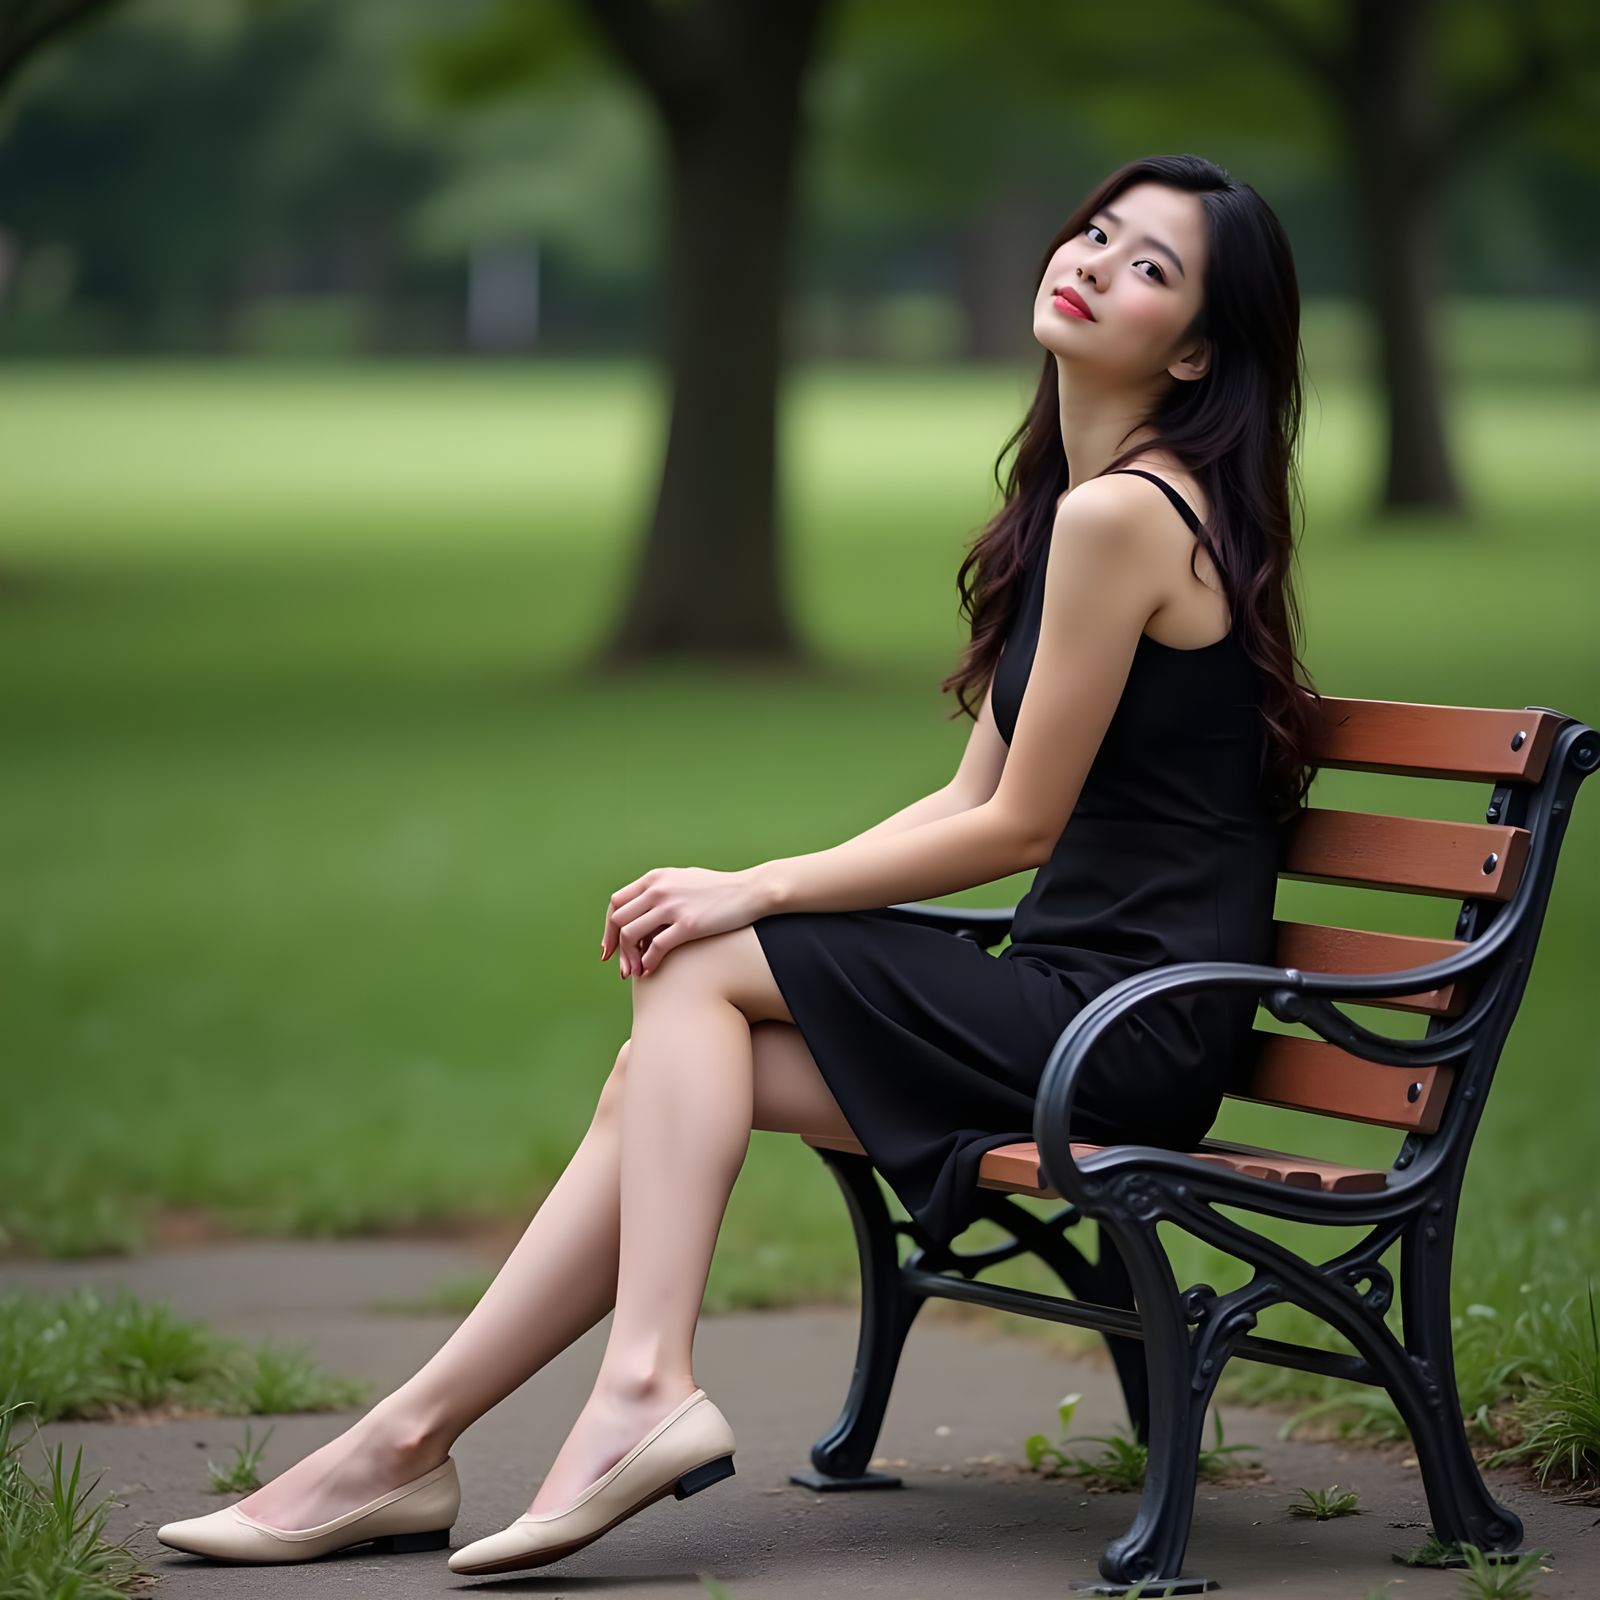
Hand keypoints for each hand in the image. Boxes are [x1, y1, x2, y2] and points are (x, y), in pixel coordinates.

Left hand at [600, 866, 767, 978]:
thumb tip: (641, 909)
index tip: (610, 949)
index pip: (616, 903)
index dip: (608, 929)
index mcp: (655, 878)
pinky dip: (648, 962)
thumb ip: (660, 889)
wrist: (750, 891)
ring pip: (631, 934)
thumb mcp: (682, 879)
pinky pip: (656, 947)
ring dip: (629, 958)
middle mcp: (659, 889)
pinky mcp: (689, 924)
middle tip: (622, 967)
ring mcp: (672, 906)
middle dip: (616, 947)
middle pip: (618, 920)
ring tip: (635, 972)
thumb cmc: (719, 889)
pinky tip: (650, 971)